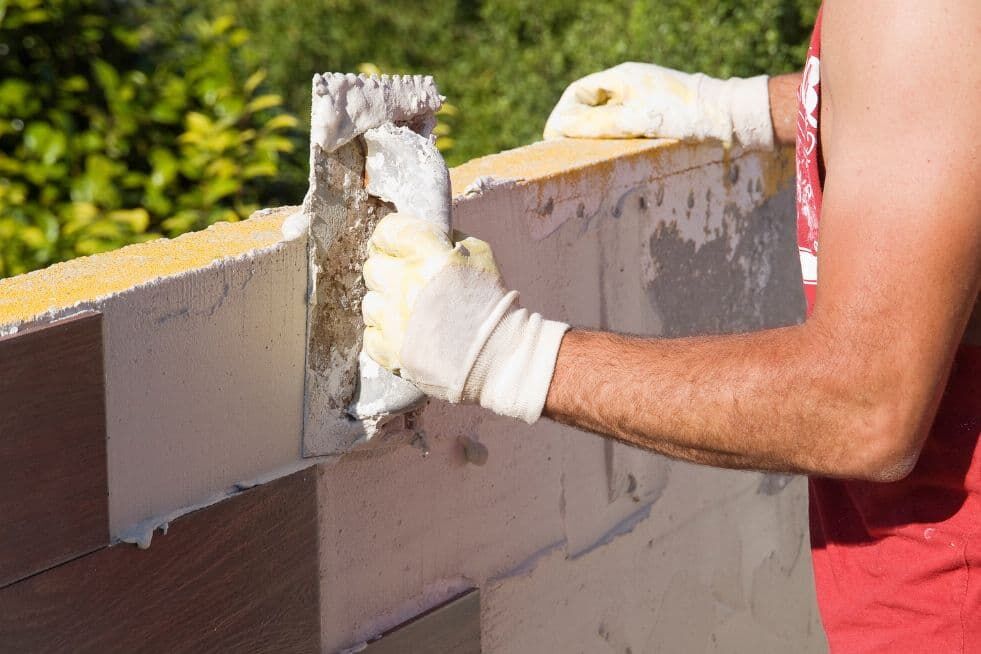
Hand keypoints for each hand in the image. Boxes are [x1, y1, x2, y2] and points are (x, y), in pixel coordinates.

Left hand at [363, 212, 568, 423]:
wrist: (499, 356)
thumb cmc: (492, 304)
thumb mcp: (479, 255)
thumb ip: (449, 240)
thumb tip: (428, 235)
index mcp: (429, 255)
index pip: (389, 231)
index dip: (391, 239)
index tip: (395, 247)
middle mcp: (405, 282)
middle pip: (373, 267)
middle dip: (389, 273)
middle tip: (407, 284)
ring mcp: (394, 318)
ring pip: (370, 303)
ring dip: (386, 306)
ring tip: (410, 315)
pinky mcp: (390, 350)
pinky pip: (371, 336)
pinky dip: (385, 336)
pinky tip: (406, 336)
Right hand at [543, 62, 772, 149]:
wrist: (728, 118)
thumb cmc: (682, 117)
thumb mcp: (632, 122)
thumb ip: (593, 124)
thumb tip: (558, 129)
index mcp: (622, 77)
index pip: (577, 92)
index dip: (561, 116)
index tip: (553, 141)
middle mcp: (632, 84)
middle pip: (591, 105)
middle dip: (576, 128)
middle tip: (566, 154)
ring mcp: (646, 98)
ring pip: (609, 117)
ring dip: (596, 136)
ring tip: (588, 159)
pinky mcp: (660, 114)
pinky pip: (627, 125)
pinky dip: (616, 140)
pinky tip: (617, 157)